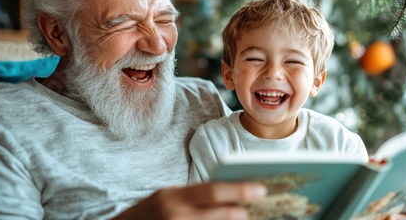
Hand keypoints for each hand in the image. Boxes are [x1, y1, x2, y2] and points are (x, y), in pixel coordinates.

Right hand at [113, 182, 266, 219]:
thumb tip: (228, 197)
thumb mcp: (164, 199)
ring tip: (244, 218)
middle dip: (240, 213)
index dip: (239, 190)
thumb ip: (191, 197)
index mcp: (172, 196)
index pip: (212, 191)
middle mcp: (174, 213)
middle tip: (256, 211)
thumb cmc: (145, 216)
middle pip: (218, 214)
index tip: (261, 189)